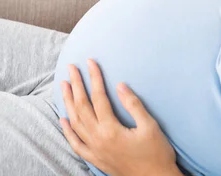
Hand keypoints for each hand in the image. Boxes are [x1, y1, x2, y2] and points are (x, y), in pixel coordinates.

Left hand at [60, 59, 179, 175]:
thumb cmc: (157, 154)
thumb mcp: (150, 127)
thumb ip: (134, 105)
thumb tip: (120, 86)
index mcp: (111, 130)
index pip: (99, 97)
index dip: (94, 78)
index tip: (91, 62)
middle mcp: (98, 139)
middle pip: (82, 107)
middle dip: (77, 85)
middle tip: (71, 68)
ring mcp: (94, 150)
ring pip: (75, 122)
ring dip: (68, 102)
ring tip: (64, 85)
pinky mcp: (95, 158)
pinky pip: (75, 143)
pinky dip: (67, 130)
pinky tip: (63, 119)